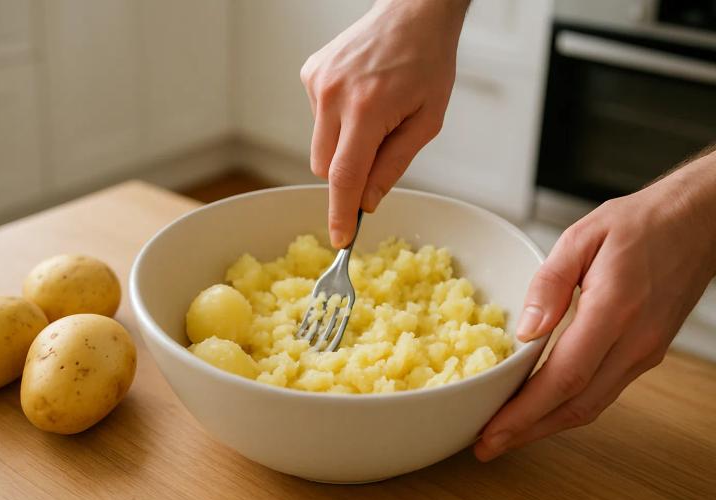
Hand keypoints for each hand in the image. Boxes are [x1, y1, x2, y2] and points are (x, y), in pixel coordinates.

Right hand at [300, 0, 468, 247]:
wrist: (412, 12)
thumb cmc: (428, 62)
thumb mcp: (427, 121)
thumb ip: (394, 164)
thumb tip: (367, 202)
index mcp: (368, 109)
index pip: (344, 176)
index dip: (340, 213)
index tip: (339, 238)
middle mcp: (334, 96)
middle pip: (325, 167)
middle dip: (348, 175)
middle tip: (378, 152)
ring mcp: (318, 83)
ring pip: (319, 145)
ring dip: (343, 145)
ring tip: (372, 113)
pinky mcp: (310, 74)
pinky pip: (317, 119)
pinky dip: (336, 121)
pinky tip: (359, 96)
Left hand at [475, 149, 715, 461]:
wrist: (698, 222)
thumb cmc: (640, 223)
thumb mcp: (582, 237)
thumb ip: (548, 283)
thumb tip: (524, 329)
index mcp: (614, 310)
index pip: (564, 377)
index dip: (525, 411)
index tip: (491, 430)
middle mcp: (634, 341)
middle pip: (576, 406)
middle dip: (527, 432)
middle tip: (485, 446)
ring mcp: (644, 352)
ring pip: (592, 406)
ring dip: (546, 427)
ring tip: (506, 435)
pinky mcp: (646, 353)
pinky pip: (603, 391)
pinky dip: (568, 408)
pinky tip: (541, 408)